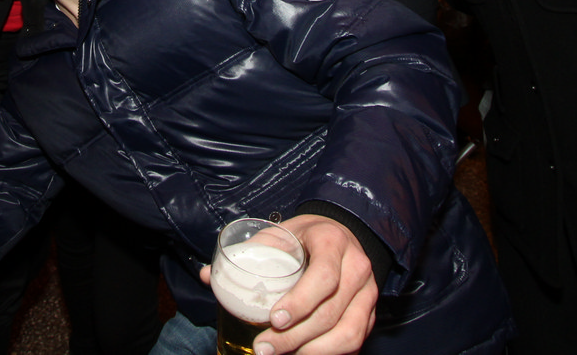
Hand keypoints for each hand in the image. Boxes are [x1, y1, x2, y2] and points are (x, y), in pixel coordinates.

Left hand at [200, 214, 376, 354]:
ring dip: (311, 350)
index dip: (300, 302)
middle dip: (294, 336)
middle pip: (330, 311)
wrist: (341, 234)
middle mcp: (357, 267)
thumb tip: (208, 276)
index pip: (324, 276)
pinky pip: (354, 341)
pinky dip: (327, 353)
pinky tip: (302, 353)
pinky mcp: (369, 313)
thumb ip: (247, 254)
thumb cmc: (305, 237)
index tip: (273, 318)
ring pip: (347, 332)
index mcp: (333, 242)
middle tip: (263, 347)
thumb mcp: (279, 235)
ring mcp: (367, 293)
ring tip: (279, 354)